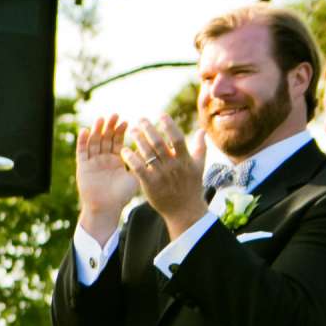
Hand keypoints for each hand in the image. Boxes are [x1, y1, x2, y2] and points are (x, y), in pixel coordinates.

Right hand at [73, 114, 139, 240]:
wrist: (106, 209)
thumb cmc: (122, 196)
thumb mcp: (136, 176)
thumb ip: (141, 163)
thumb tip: (155, 150)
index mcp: (116, 160)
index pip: (117, 141)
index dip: (121, 131)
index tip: (127, 121)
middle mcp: (103, 159)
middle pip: (105, 139)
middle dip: (109, 127)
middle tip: (115, 115)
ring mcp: (92, 162)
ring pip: (93, 142)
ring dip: (96, 130)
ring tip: (101, 119)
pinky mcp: (82, 167)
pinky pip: (81, 152)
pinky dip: (82, 141)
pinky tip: (85, 130)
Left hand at [122, 115, 205, 234]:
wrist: (184, 210)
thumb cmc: (191, 186)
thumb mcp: (199, 166)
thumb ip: (200, 148)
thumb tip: (202, 131)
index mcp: (186, 160)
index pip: (177, 138)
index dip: (169, 126)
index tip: (161, 115)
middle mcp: (173, 166)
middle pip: (159, 143)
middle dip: (149, 130)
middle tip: (141, 119)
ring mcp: (161, 175)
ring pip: (148, 154)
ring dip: (138, 140)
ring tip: (132, 130)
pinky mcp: (150, 184)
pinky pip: (138, 168)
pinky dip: (131, 158)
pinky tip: (124, 150)